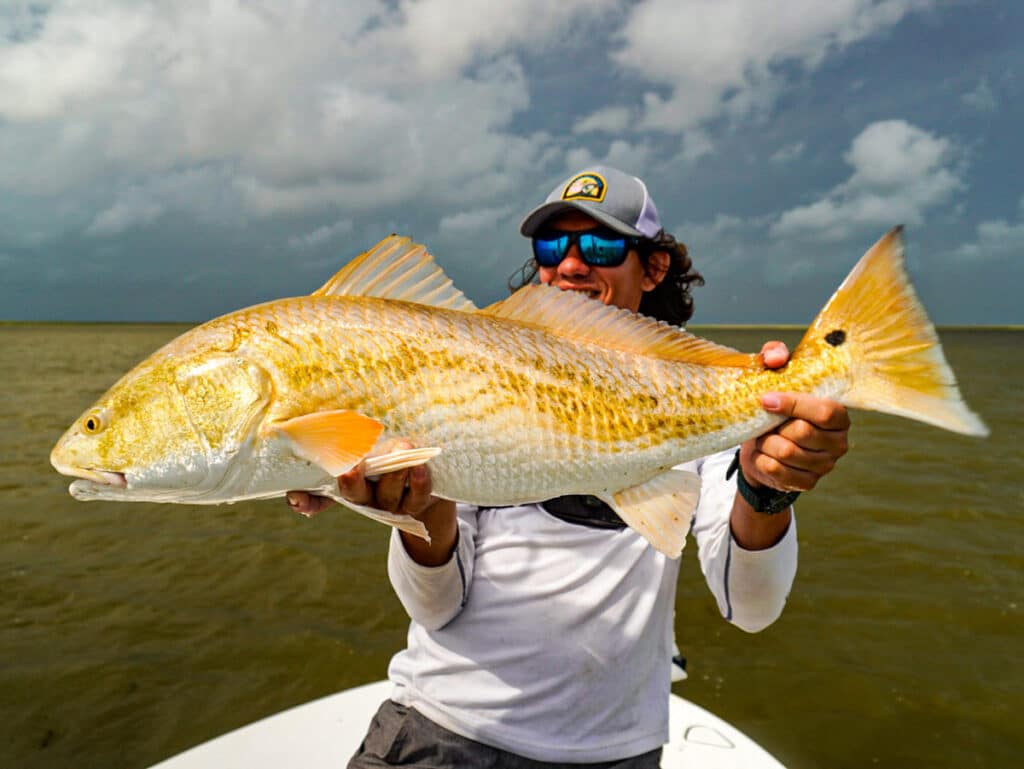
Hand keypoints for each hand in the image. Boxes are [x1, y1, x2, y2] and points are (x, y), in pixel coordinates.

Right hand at [286, 440, 456, 566]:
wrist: (424, 470)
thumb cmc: (386, 450)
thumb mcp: (364, 442)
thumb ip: (345, 437)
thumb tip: (318, 425)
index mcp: (346, 483)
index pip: (317, 497)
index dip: (305, 500)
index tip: (296, 498)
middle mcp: (364, 497)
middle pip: (353, 494)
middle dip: (350, 482)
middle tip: (349, 469)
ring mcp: (390, 502)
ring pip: (387, 494)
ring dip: (393, 474)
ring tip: (399, 453)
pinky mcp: (416, 502)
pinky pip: (417, 496)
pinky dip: (418, 481)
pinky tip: (418, 465)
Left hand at [741, 341, 850, 492]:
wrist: (762, 443)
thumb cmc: (775, 406)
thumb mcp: (775, 375)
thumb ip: (775, 355)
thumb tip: (776, 359)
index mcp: (839, 415)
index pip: (825, 411)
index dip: (794, 405)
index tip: (766, 400)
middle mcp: (838, 442)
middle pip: (802, 433)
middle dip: (774, 426)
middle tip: (765, 422)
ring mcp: (824, 465)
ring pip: (786, 453)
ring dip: (765, 443)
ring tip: (763, 436)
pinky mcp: (807, 482)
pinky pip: (776, 471)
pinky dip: (761, 460)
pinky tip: (762, 453)